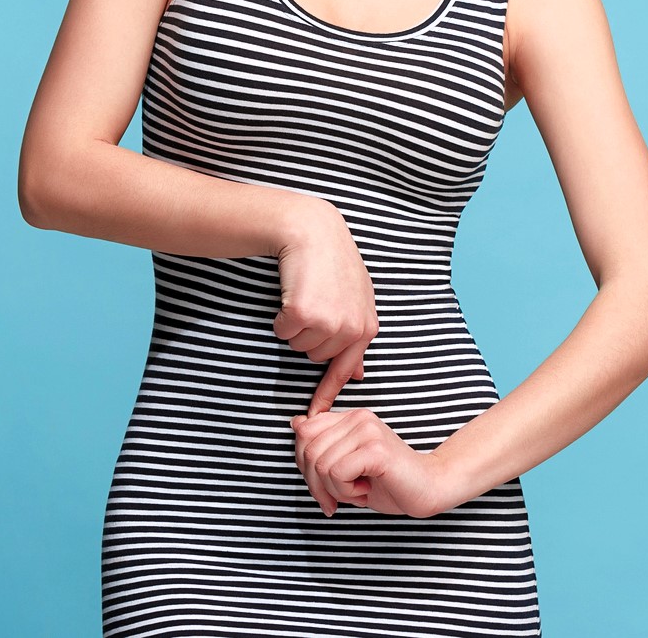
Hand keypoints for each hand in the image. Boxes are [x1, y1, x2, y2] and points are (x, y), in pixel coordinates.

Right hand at [273, 201, 377, 412]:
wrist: (313, 232)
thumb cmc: (333, 262)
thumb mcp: (357, 298)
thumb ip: (357, 335)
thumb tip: (357, 374)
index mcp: (366, 328)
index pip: (345, 370)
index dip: (327, 395)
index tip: (315, 416)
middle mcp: (350, 330)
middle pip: (315, 357)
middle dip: (310, 335)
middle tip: (315, 302)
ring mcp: (327, 323)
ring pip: (297, 345)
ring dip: (296, 325)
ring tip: (306, 294)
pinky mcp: (303, 314)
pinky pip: (282, 331)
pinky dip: (281, 316)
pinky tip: (292, 293)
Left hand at [288, 409, 457, 518]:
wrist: (429, 489)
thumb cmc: (388, 482)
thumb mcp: (347, 465)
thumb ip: (323, 446)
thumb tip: (295, 424)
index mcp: (350, 418)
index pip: (304, 432)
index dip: (304, 464)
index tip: (323, 486)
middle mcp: (358, 417)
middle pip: (307, 449)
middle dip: (315, 483)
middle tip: (337, 498)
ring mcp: (367, 431)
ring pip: (320, 464)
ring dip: (335, 490)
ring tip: (357, 491)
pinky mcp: (376, 449)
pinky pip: (337, 472)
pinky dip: (346, 491)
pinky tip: (365, 490)